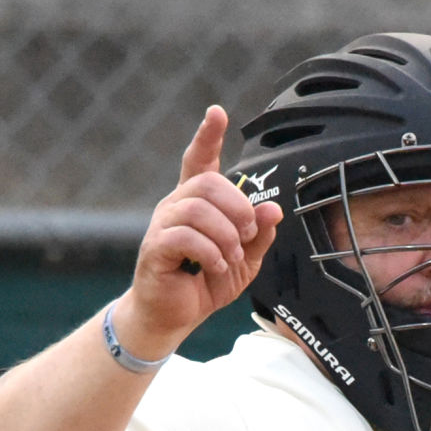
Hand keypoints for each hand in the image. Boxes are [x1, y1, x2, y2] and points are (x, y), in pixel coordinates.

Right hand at [115, 105, 282, 356]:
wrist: (175, 316)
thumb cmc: (206, 282)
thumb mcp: (245, 260)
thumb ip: (259, 234)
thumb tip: (274, 209)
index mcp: (197, 202)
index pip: (200, 160)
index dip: (208, 136)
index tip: (217, 113)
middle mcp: (176, 205)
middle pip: (208, 184)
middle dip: (237, 208)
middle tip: (248, 234)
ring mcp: (163, 225)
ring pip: (198, 210)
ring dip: (225, 236)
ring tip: (232, 258)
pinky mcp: (156, 248)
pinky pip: (185, 237)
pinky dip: (209, 253)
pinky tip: (216, 266)